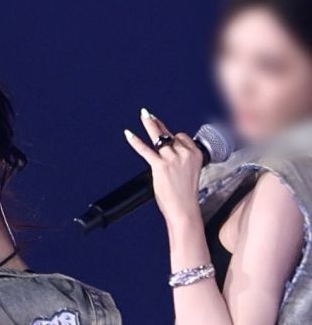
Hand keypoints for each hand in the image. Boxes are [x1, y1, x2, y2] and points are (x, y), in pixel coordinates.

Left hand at [124, 109, 203, 227]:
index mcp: (195, 154)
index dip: (173, 139)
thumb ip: (180, 159)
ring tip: (143, 115)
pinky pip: (146, 150)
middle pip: (170, 136)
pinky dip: (136, 142)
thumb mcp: (189, 172)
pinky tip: (129, 134)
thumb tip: (167, 150)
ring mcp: (172, 159)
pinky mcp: (160, 166)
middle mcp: (184, 153)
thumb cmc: (185, 195)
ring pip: (159, 138)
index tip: (166, 136)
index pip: (182, 137)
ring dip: (150, 126)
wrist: (184, 209)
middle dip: (159, 126)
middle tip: (148, 115)